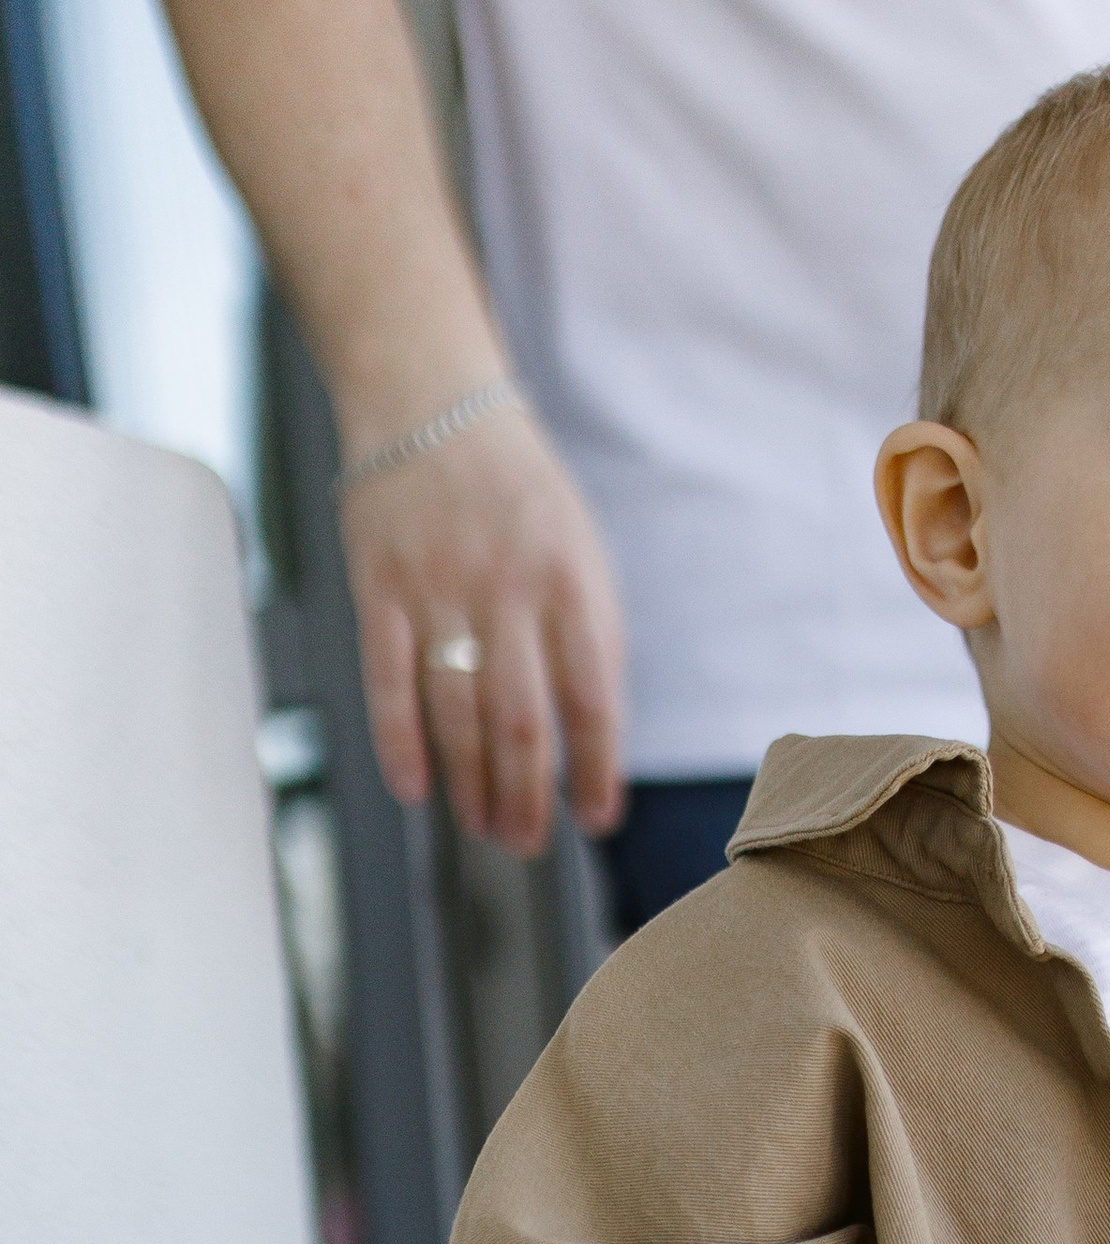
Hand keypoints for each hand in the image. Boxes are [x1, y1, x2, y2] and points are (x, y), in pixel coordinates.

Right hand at [337, 400, 625, 855]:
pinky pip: (389, 682)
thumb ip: (590, 637)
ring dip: (471, 785)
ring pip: (456, 714)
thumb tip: (596, 741)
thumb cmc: (518, 494)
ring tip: (483, 826)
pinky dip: (401, 744)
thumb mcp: (580, 552)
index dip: (595, 770)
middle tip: (527, 842)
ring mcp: (437, 588)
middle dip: (527, 798)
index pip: (592, 699)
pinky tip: (417, 788)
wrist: (430, 401)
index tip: (596, 818)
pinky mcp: (378, 587)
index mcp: (570, 581)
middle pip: (520, 722)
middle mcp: (506, 588)